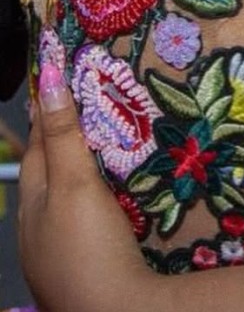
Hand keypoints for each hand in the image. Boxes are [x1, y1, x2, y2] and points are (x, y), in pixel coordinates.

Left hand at [20, 42, 164, 311]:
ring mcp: (57, 249)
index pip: (39, 144)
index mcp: (31, 201)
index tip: (60, 76)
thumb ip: (64, 137)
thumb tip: (48, 79)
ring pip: (66, 199)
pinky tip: (113, 204)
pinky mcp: (82, 265)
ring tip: (107, 151)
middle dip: (65, 140)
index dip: (49, 110)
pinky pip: (84, 221)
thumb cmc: (87, 247)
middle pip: (49, 171)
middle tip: (91, 108)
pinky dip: (95, 202)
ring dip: (81, 173)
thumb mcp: (74, 186)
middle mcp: (37, 225)